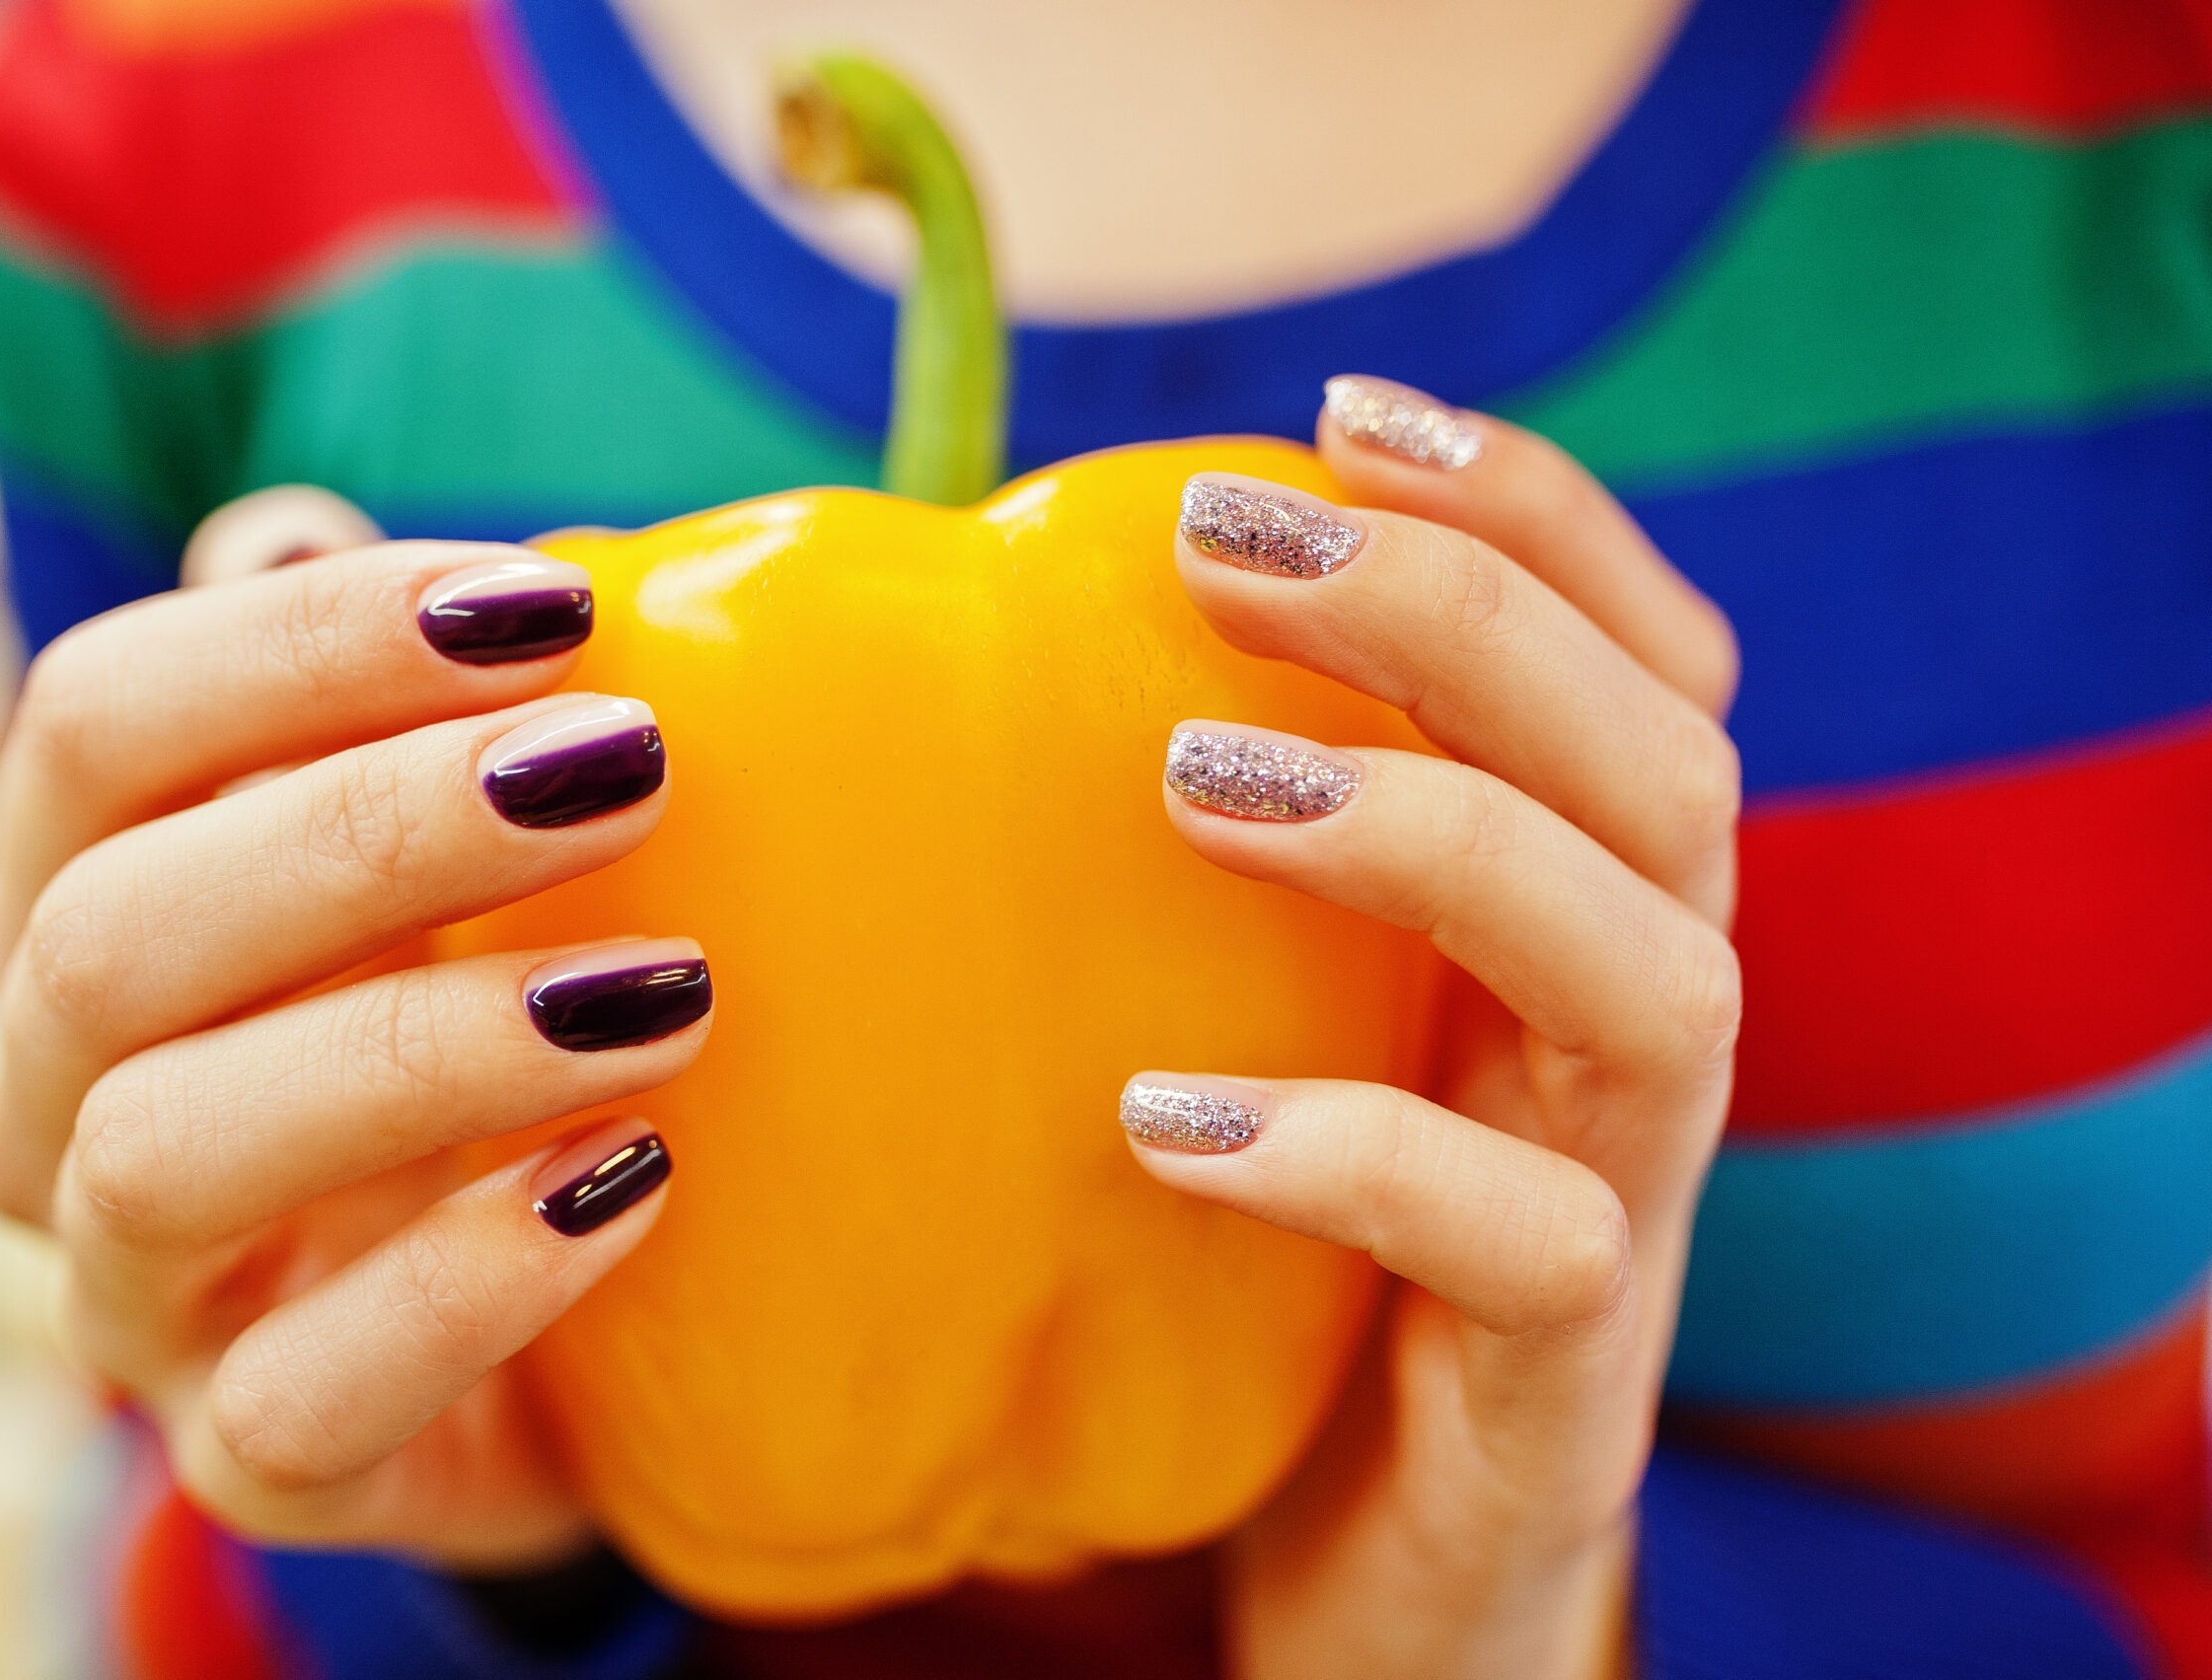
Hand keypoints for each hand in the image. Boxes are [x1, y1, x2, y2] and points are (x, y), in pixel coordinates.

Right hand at [0, 489, 706, 1564]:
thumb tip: (287, 527)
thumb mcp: (448, 855)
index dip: (302, 643)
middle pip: (110, 929)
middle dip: (368, 829)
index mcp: (83, 898)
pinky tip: (628, 1187)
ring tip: (667, 995)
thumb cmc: (492, 1018)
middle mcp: (61, 1093)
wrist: (576, 1318)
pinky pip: (297, 1400)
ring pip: (165, 1154)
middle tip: (625, 771)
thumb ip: (380, 707)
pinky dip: (464, 1285)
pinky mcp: (262, 1451)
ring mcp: (140, 1293)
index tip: (553, 609)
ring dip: (425, 1048)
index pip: (96, 728)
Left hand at [1131, 380, 1741, 1677]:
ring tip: (1196, 776)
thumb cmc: (1282, 1262)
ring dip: (1436, 834)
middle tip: (1235, 543)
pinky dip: (1356, 1154)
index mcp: (1585, 920)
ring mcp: (1629, 1211)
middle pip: (1671, 770)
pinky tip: (1165, 1117)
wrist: (1361, 1575)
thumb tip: (963, 657)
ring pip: (1652, 976)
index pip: (1647, 664)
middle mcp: (1640, 1037)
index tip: (1346, 417)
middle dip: (1467, 619)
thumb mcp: (1272, 1020)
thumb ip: (1214, 862)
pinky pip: (1529, 1246)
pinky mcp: (1564, 1382)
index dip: (1536, 515)